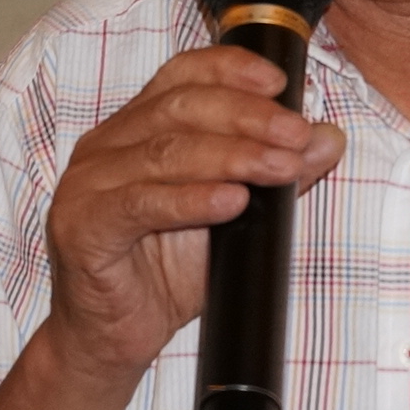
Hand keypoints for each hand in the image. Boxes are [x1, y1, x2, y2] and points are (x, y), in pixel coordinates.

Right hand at [42, 45, 344, 382]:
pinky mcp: (82, 227)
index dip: (231, 70)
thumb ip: (274, 172)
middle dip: (247, 117)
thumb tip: (327, 138)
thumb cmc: (166, 272)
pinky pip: (139, 204)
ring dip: (232, 156)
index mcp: (136, 128)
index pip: (182, 76)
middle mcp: (106, 145)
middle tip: (296, 135)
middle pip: (179, 107)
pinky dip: (190, 199)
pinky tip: (231, 201)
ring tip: (280, 168)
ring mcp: (87, 184)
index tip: (281, 83)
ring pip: (165, 152)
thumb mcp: (235, 216)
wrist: (115, 339)